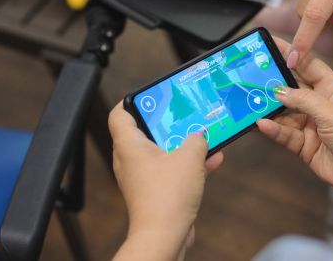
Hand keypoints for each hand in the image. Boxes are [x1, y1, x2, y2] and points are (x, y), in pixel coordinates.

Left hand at [109, 103, 223, 259]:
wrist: (164, 236)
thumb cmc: (167, 196)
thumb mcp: (189, 157)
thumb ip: (196, 139)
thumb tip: (200, 135)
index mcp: (129, 145)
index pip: (119, 114)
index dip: (133, 101)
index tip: (152, 96)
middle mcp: (130, 160)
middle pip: (145, 131)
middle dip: (168, 123)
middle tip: (183, 113)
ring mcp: (142, 177)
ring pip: (162, 152)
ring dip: (183, 144)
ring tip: (203, 135)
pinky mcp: (155, 192)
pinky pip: (171, 170)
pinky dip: (188, 165)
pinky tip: (212, 160)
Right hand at [257, 38, 332, 197]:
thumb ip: (304, 100)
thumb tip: (279, 90)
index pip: (307, 65)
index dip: (290, 54)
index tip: (269, 44)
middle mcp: (321, 104)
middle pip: (292, 88)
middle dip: (273, 82)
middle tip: (250, 74)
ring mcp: (312, 125)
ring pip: (285, 113)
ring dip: (269, 109)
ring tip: (250, 103)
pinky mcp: (305, 145)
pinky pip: (285, 134)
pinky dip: (274, 129)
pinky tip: (262, 124)